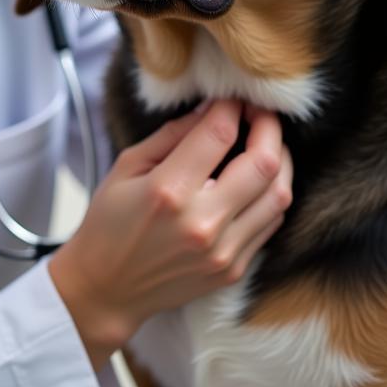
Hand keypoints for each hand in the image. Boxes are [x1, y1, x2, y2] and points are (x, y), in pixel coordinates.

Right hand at [49, 99, 291, 370]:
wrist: (106, 289)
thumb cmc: (109, 222)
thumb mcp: (127, 166)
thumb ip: (172, 135)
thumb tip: (210, 110)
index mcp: (168, 190)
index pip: (219, 134)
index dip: (232, 107)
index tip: (232, 98)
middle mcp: (202, 222)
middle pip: (263, 162)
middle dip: (269, 127)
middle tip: (261, 113)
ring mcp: (222, 251)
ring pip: (279, 195)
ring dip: (279, 160)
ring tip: (267, 143)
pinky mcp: (233, 269)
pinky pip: (271, 224)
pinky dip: (272, 195)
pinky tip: (259, 180)